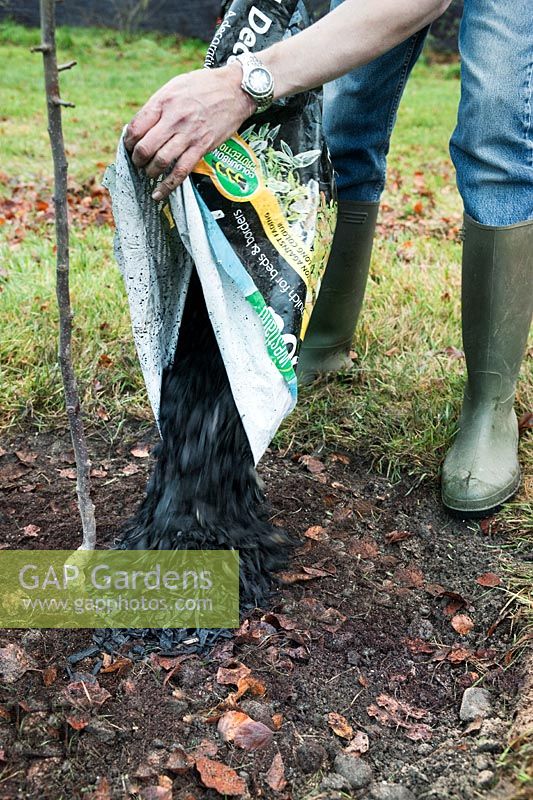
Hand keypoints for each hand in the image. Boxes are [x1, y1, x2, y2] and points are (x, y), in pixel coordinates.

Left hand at [124, 63, 255, 200]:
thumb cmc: (203, 86)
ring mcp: (189, 135)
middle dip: (137, 159)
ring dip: (150, 171)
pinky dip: (167, 185)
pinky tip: (158, 193)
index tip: (129, 146)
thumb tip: (141, 127)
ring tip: (149, 172)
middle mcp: (174, 119)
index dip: (128, 141)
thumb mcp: (175, 86)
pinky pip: (181, 171)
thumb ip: (158, 106)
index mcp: (164, 102)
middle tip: (138, 162)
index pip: (136, 128)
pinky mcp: (202, 147)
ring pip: (161, 161)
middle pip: (145, 147)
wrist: (235, 89)